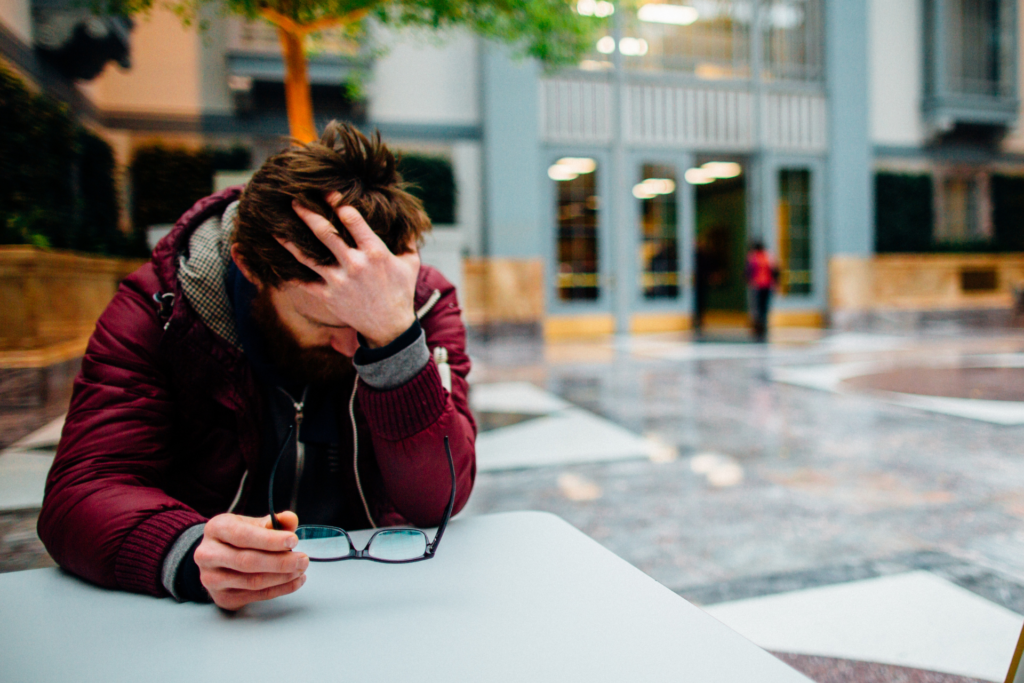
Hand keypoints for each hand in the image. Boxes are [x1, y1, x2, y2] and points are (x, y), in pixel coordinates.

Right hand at [194, 512, 308, 610]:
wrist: (215, 558)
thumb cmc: (237, 538)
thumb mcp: (252, 523)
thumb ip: (273, 522)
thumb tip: (290, 519)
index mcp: (216, 529)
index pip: (243, 535)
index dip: (270, 540)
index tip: (293, 540)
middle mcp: (208, 554)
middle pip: (247, 561)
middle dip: (280, 561)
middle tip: (303, 559)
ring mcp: (212, 579)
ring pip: (252, 581)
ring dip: (282, 577)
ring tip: (300, 570)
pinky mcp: (222, 597)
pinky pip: (256, 595)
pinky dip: (280, 589)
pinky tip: (295, 581)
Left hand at [283, 196, 419, 347]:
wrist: (390, 327)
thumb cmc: (401, 291)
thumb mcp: (411, 263)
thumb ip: (408, 239)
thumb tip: (409, 217)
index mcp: (375, 252)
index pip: (352, 219)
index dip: (337, 202)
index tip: (326, 191)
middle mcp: (355, 264)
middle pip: (325, 233)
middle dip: (307, 213)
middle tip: (294, 199)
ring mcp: (339, 281)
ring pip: (307, 256)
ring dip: (290, 240)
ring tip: (275, 227)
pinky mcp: (328, 296)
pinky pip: (304, 282)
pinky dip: (289, 272)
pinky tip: (275, 261)